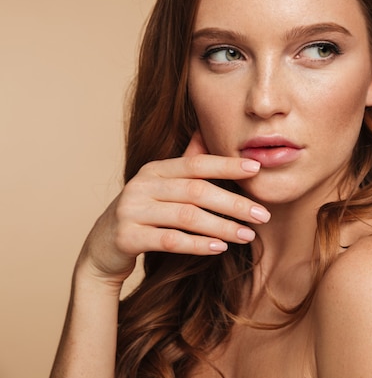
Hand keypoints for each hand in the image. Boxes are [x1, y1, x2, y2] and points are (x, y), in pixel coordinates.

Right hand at [76, 131, 269, 285]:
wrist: (102, 247)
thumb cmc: (144, 212)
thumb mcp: (162, 185)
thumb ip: (186, 163)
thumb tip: (207, 130)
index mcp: (155, 169)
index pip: (196, 163)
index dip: (227, 165)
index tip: (257, 170)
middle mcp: (142, 185)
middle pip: (196, 191)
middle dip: (234, 203)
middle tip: (262, 215)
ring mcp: (131, 210)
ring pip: (186, 217)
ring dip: (222, 227)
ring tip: (248, 235)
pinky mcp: (126, 237)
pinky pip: (169, 240)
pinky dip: (197, 244)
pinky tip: (219, 248)